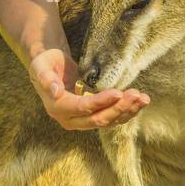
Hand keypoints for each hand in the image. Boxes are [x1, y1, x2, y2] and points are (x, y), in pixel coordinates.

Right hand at [28, 47, 149, 130]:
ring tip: (143, 99)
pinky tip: (139, 103)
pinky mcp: (92, 117)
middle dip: (119, 108)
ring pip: (107, 121)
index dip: (101, 102)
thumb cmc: (45, 63)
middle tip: (136, 95)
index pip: (82, 108)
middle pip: (98, 120)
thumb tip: (55, 91)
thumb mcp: (40, 66)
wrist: (49, 68)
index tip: (118, 92)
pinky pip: (111, 119)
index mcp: (57, 108)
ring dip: (126, 111)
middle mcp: (70, 119)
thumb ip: (45, 78)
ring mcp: (82, 121)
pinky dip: (126, 112)